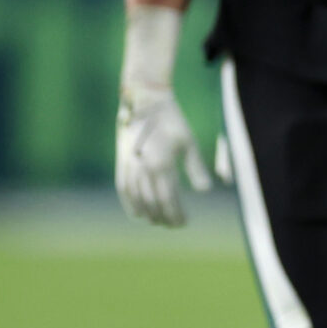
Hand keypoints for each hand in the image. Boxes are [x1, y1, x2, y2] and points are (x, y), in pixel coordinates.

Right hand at [116, 83, 210, 226]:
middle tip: (174, 225)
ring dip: (149, 215)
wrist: (145, 102)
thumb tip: (205, 191)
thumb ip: (195, 168)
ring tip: (159, 222)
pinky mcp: (121, 163)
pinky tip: (139, 213)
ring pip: (138, 201)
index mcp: (162, 165)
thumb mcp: (188, 142)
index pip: (169, 200)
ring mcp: (130, 167)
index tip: (184, 222)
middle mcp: (144, 169)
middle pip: (153, 205)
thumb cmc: (172, 121)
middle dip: (164, 218)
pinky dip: (131, 205)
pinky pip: (124, 191)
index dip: (176, 214)